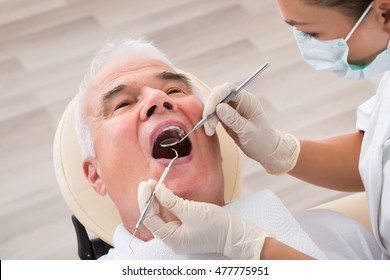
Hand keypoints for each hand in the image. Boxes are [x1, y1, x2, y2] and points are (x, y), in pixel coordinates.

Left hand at [138, 180, 272, 258]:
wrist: (235, 234)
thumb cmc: (216, 226)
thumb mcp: (191, 211)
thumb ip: (171, 201)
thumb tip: (157, 190)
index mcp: (171, 238)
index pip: (149, 219)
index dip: (145, 201)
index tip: (145, 185)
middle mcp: (172, 238)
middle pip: (154, 217)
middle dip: (150, 199)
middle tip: (148, 182)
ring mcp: (179, 233)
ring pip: (162, 215)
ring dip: (158, 200)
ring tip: (155, 184)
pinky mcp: (185, 228)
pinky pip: (171, 215)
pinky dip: (167, 204)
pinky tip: (165, 193)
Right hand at [203, 82, 299, 173]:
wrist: (266, 150)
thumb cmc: (261, 140)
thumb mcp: (248, 131)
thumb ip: (233, 119)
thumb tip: (218, 107)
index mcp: (247, 100)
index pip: (228, 89)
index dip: (216, 97)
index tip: (209, 112)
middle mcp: (239, 101)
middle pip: (218, 95)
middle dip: (210, 108)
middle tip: (209, 125)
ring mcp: (232, 109)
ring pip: (214, 105)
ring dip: (209, 116)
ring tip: (210, 130)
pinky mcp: (227, 117)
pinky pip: (214, 114)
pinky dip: (210, 121)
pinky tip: (210, 130)